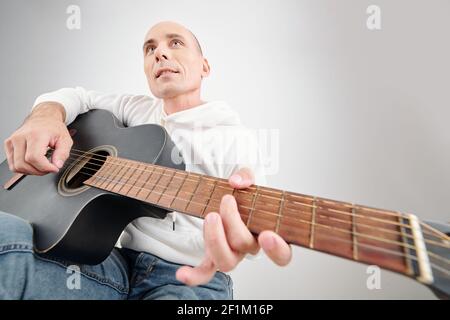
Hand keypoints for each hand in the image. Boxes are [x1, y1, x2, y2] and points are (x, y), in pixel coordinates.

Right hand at [3, 102, 72, 174]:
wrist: (44, 118)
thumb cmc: (53, 128)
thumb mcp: (65, 140)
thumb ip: (63, 154)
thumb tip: (57, 165)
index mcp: (35, 134)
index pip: (34, 158)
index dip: (45, 167)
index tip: (54, 168)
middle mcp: (20, 137)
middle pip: (24, 164)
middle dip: (39, 171)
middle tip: (49, 167)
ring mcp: (12, 140)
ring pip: (17, 166)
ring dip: (31, 171)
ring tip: (42, 165)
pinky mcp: (8, 145)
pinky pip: (13, 164)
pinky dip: (24, 168)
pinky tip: (34, 163)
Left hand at [176, 167, 291, 285]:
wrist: (227, 201)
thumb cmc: (243, 196)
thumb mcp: (248, 180)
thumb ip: (246, 176)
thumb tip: (237, 181)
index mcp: (267, 234)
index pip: (282, 254)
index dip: (277, 249)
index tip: (266, 235)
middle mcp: (251, 248)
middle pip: (246, 246)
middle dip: (233, 222)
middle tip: (227, 200)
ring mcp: (232, 254)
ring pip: (226, 261)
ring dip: (215, 238)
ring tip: (211, 216)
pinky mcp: (213, 257)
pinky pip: (205, 272)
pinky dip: (194, 275)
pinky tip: (182, 273)